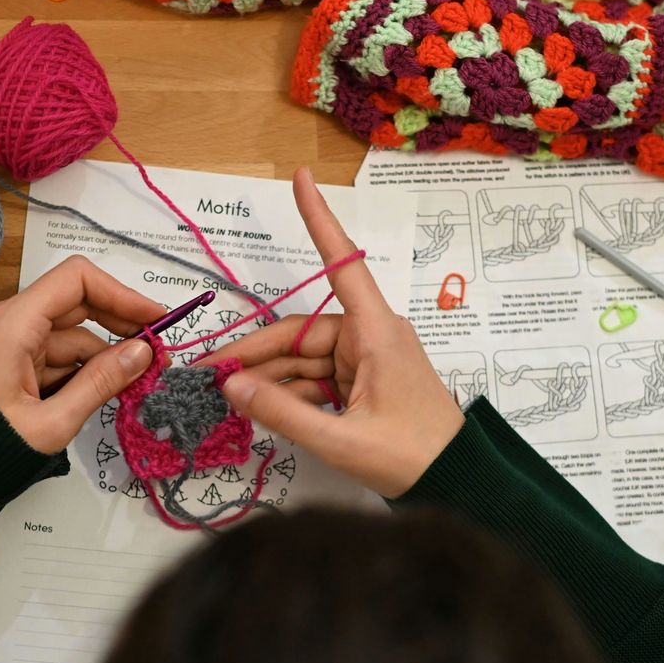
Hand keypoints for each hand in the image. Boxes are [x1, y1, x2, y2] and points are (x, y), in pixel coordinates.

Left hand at [0, 255, 162, 453]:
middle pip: (75, 306)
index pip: (76, 281)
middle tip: (157, 357)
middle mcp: (4, 322)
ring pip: (66, 336)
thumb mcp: (51, 424)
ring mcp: (1, 343)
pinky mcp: (1, 364)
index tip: (157, 322)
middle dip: (118, 329)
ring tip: (135, 385)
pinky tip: (102, 393)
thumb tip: (144, 352)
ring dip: (100, 357)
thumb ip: (100, 384)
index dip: (122, 295)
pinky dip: (77, 372)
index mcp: (11, 325)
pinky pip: (49, 357)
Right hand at [208, 168, 463, 497]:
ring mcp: (366, 362)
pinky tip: (258, 409)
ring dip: (267, 379)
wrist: (456, 484)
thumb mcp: (341, 440)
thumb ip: (283, 414)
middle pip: (299, 333)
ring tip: (223, 398)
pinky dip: (288, 394)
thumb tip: (232, 388)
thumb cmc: (411, 457)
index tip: (299, 177)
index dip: (319, 220)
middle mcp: (370, 337)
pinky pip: (315, 380)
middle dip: (254, 353)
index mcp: (376, 333)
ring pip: (302, 360)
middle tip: (207, 376)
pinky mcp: (362, 385)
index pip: (340, 264)